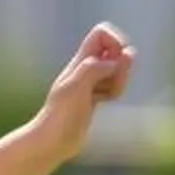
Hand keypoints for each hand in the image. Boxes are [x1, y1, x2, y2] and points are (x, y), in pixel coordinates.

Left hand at [31, 24, 135, 160]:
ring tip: (107, 96)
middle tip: (112, 82)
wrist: (52, 141)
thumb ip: (93, 69)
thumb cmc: (61, 115)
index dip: (115, 41)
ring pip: (116, 69)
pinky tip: (104, 102)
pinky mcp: (93, 98)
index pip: (102, 32)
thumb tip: (114, 61)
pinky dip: (116, 91)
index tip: (115, 60)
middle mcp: (85, 68)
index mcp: (80, 61)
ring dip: (120, 80)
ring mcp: (90, 83)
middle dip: (123, 65)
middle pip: (114, 50)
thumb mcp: (77, 87)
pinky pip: (113, 86)